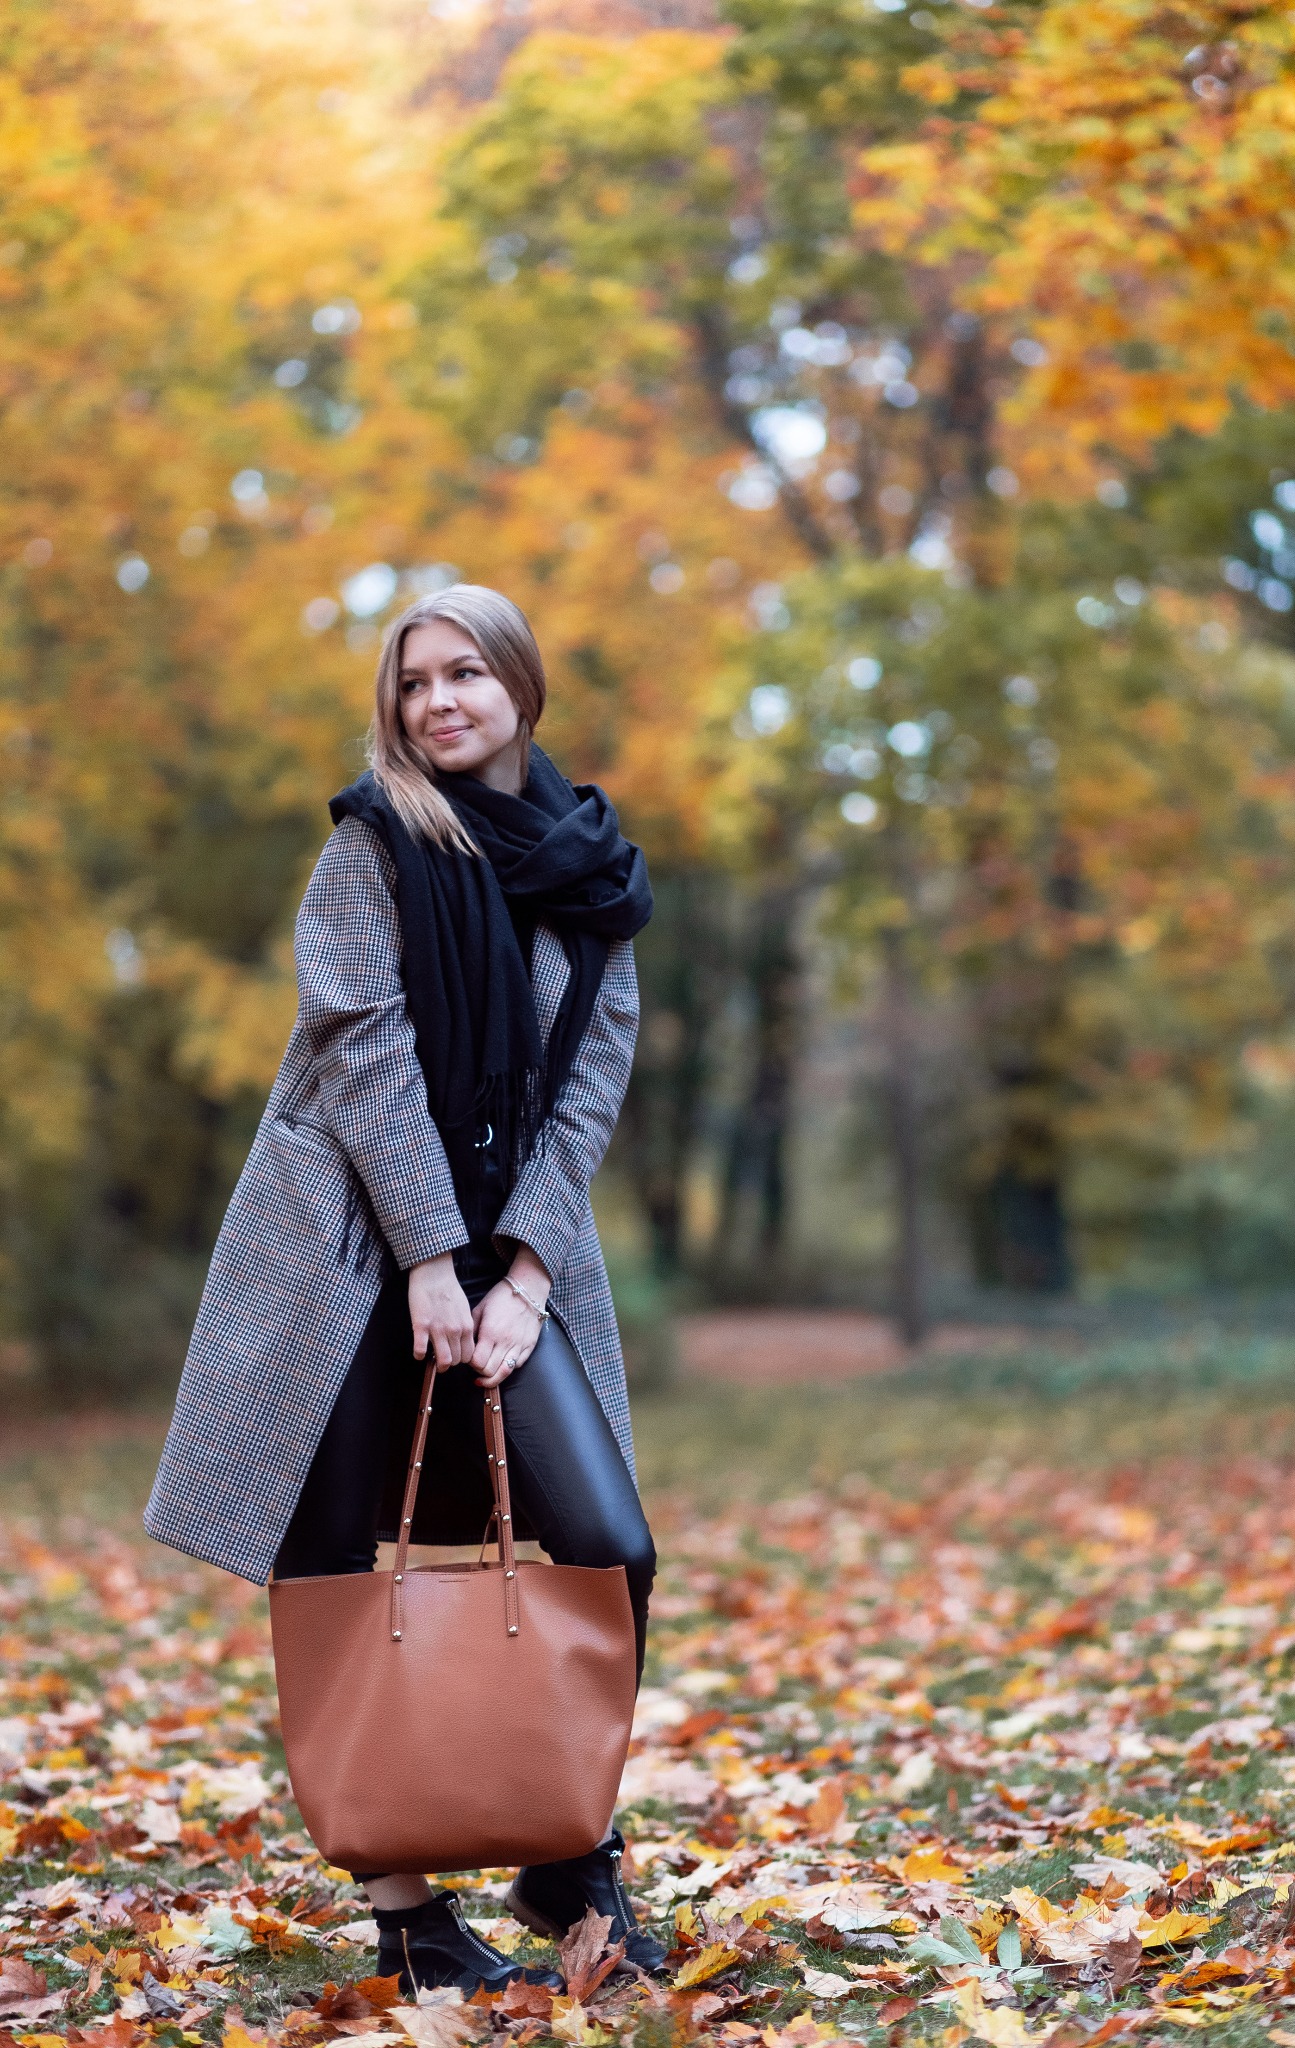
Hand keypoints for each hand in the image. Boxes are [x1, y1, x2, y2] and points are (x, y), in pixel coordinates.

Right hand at [408, 1253, 474, 1370]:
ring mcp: (438, 1329)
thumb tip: (461, 1340)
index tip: (454, 1356)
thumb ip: (464, 1326)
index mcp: (466, 1326)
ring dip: (437, 1364)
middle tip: (442, 1358)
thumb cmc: (449, 1289)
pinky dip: (419, 1355)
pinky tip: (419, 1351)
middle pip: (456, 1361)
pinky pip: (420, 1350)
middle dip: (449, 1363)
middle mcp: (455, 1331)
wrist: (434, 1274)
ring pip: (443, 1361)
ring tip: (432, 1359)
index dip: (461, 1359)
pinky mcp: (421, 1326)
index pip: (468, 1355)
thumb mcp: (464, 1309)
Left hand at [470, 1250, 551, 1388]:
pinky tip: (500, 1363)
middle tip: (476, 1364)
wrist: (528, 1290)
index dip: (470, 1363)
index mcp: (490, 1332)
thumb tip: (465, 1346)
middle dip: (479, 1372)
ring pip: (504, 1373)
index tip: (468, 1358)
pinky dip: (506, 1368)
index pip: (477, 1362)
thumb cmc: (501, 1297)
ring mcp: (519, 1346)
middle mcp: (505, 1342)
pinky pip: (516, 1366)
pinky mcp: (529, 1347)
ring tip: (485, 1377)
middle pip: (489, 1371)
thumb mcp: (480, 1309)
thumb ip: (472, 1329)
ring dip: (492, 1377)